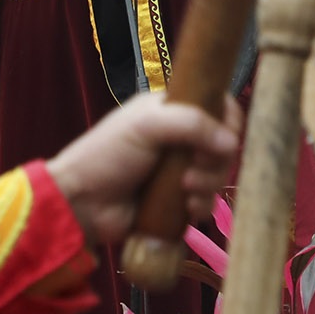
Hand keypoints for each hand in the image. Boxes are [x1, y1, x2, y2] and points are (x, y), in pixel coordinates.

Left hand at [45, 94, 239, 245]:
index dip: (227, 120)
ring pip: (218, 175)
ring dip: (208, 184)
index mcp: (171, 110)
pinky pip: (207, 202)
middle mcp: (180, 138)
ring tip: (184, 190)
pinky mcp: (178, 201)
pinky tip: (186, 208)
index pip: (217, 106)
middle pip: (224, 145)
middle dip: (215, 160)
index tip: (222, 136)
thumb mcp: (146, 125)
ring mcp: (180, 170)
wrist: (82, 203)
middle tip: (192, 168)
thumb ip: (191, 124)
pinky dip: (201, 206)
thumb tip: (232, 143)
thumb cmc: (107, 154)